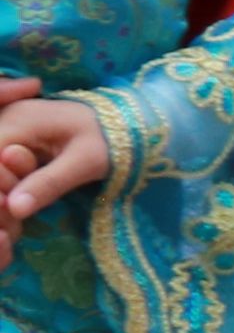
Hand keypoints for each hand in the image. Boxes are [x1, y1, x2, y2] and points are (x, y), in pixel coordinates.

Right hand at [0, 91, 103, 224]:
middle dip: (1, 191)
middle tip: (19, 212)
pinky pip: (2, 168)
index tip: (15, 207)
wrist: (122, 123)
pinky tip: (21, 201)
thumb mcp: (85, 162)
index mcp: (18, 121)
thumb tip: (15, 209)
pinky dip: (8, 186)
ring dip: (4, 190)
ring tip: (20, 209)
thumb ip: (49, 183)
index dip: (0, 187)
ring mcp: (5, 128)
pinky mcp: (10, 140)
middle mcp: (4, 120)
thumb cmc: (109, 139)